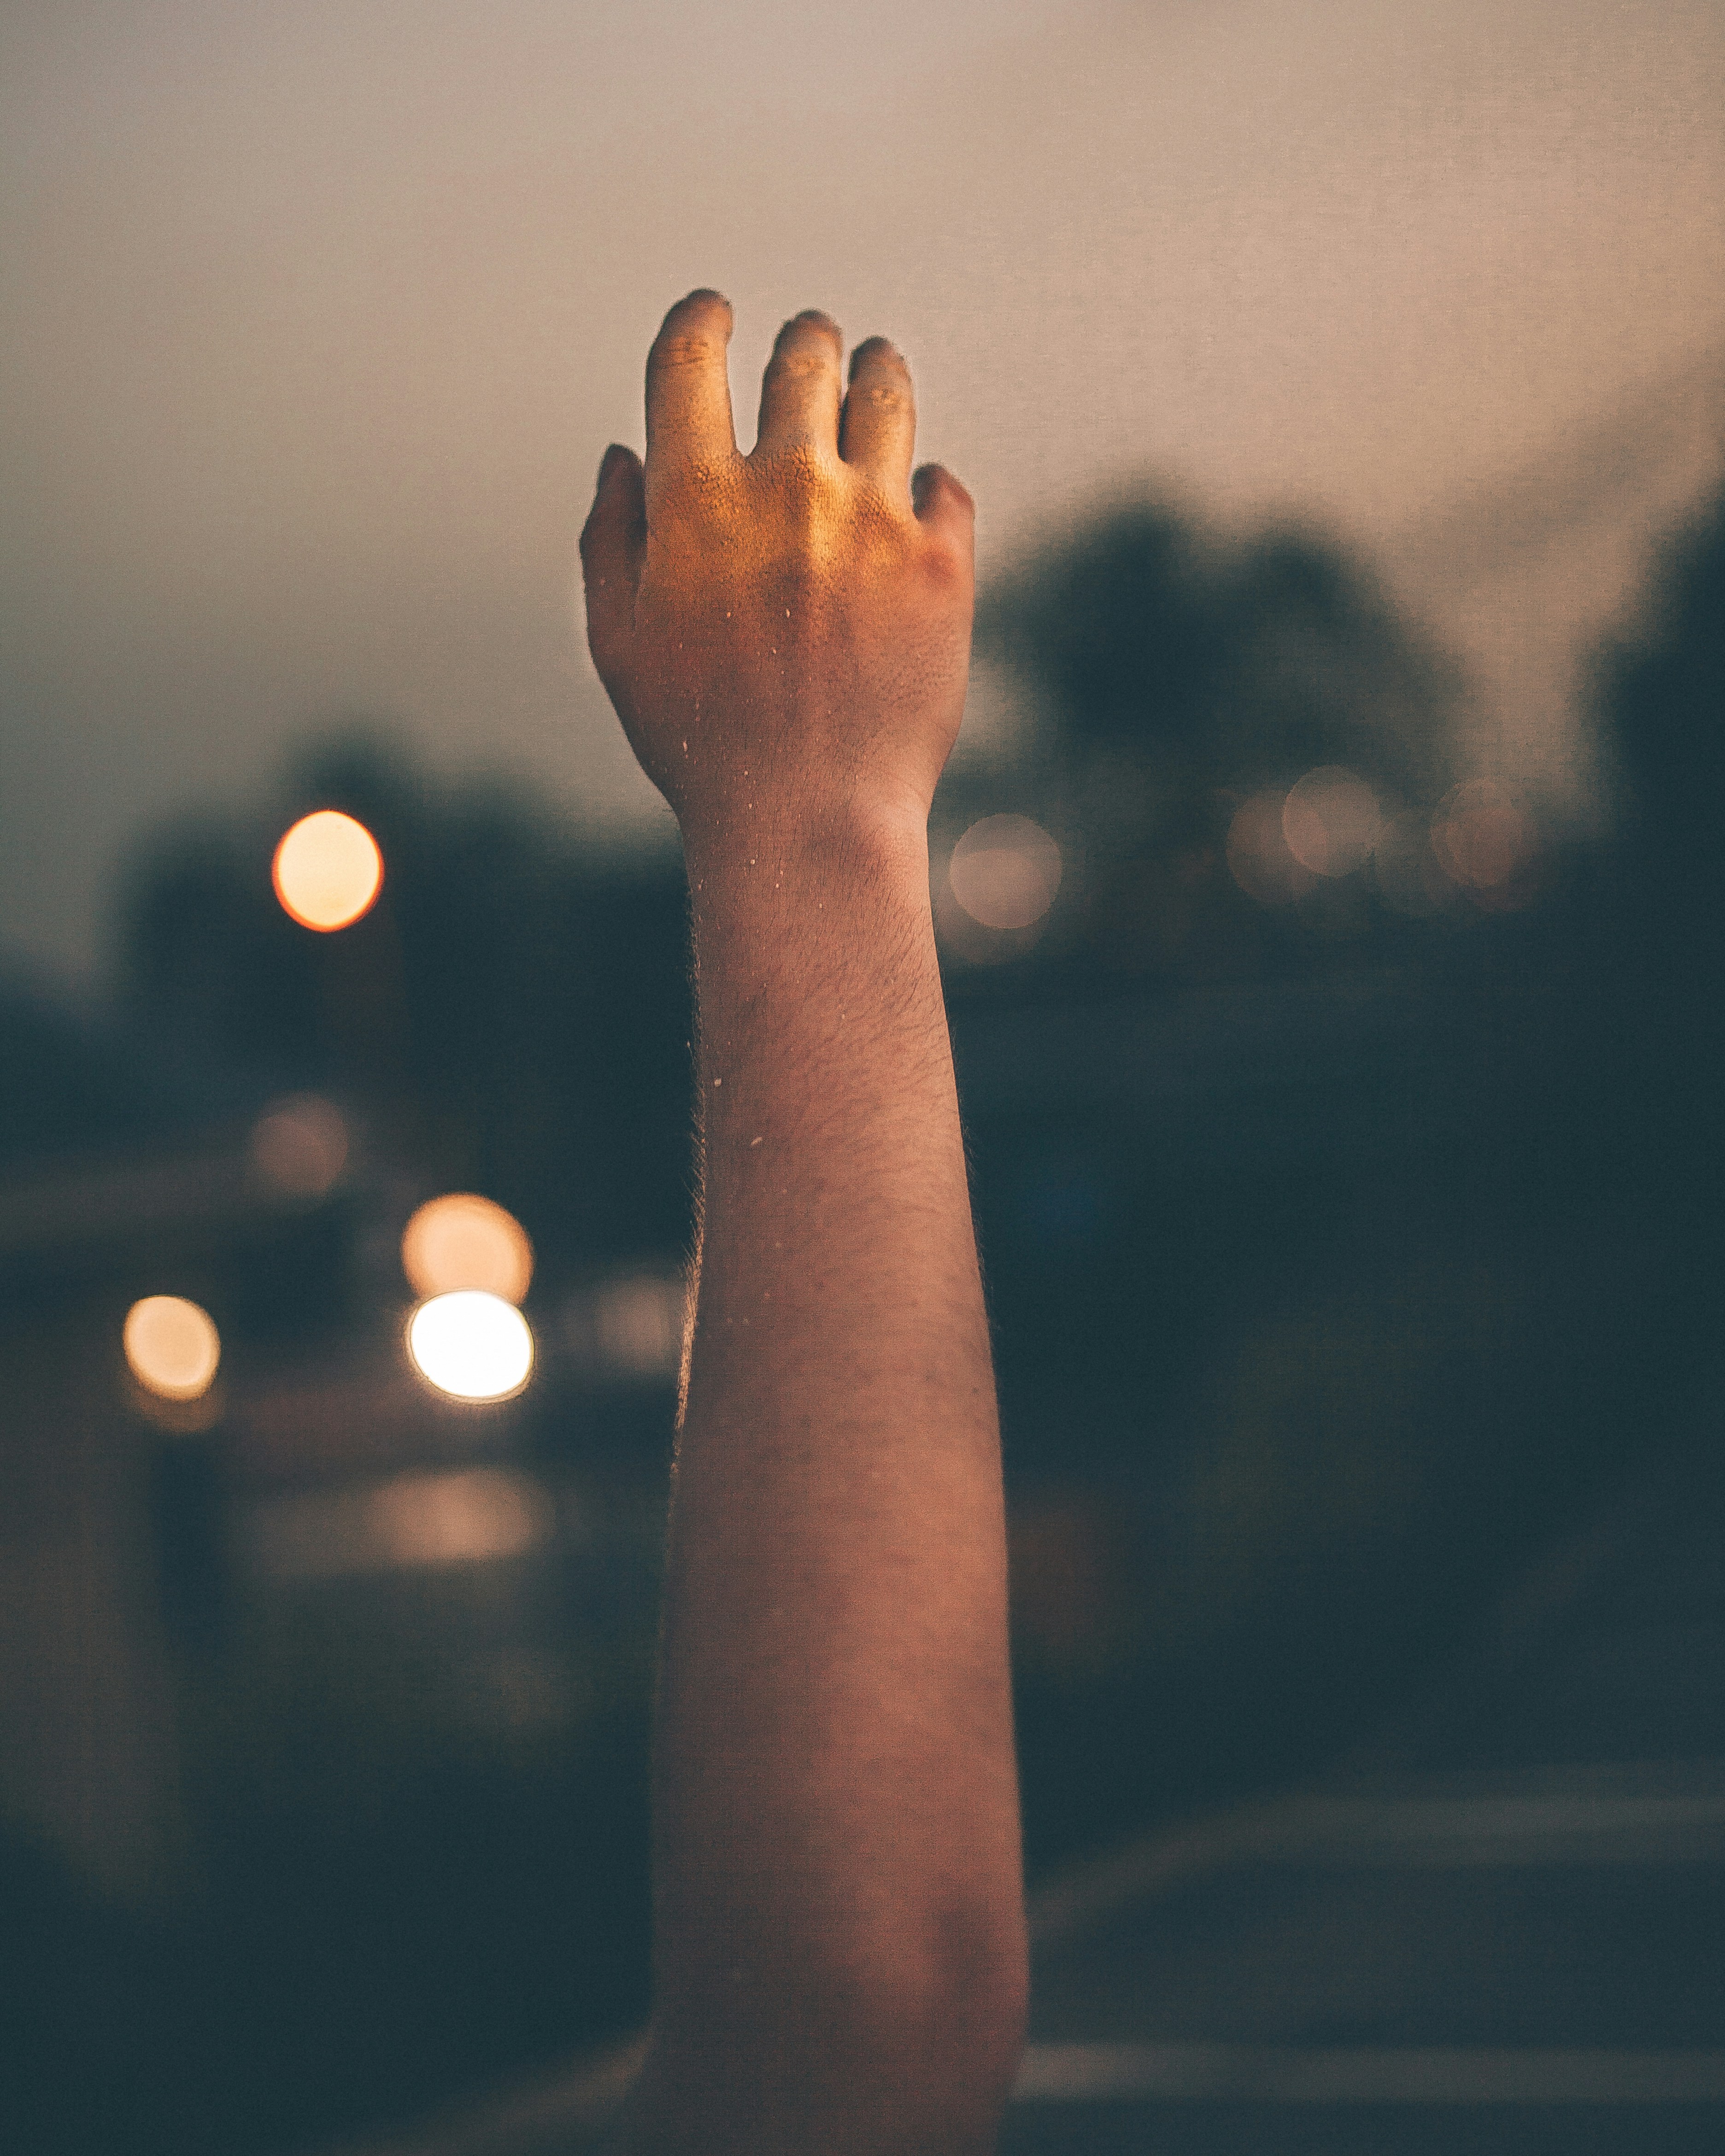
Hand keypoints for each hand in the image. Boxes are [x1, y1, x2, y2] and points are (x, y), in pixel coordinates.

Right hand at [579, 291, 975, 853]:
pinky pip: (945, 485)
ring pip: (887, 393)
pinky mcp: (944, 563)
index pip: (691, 357)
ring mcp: (874, 519)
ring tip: (874, 372)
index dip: (702, 319)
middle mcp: (787, 488)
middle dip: (802, 342)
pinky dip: (926, 488)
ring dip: (875, 373)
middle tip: (808, 346)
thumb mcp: (619, 646)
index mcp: (694, 501)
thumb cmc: (703, 744)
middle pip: (802, 356)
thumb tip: (622, 454)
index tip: (715, 314)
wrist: (809, 822)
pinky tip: (913, 507)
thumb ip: (610, 538)